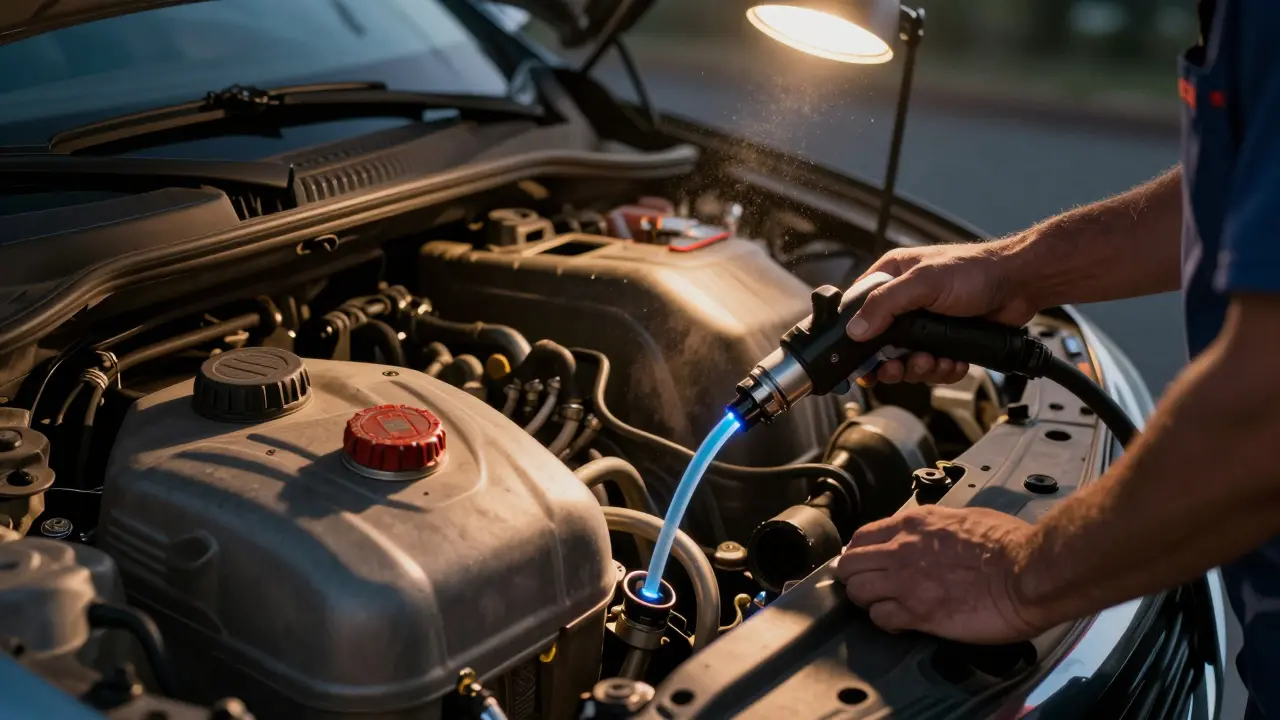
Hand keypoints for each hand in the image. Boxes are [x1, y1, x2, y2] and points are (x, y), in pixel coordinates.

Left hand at [833, 505, 1047, 643]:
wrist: (1027, 571)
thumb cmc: (1007, 543)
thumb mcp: (963, 518)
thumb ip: (934, 528)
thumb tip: (927, 537)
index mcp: (913, 524)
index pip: (862, 537)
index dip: (859, 553)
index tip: (865, 564)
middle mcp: (900, 550)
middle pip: (849, 566)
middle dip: (853, 577)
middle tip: (868, 587)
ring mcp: (906, 582)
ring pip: (857, 592)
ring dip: (866, 601)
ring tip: (882, 605)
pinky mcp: (919, 613)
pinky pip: (880, 619)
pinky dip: (884, 623)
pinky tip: (899, 623)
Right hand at [848, 241, 1038, 385]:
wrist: (1020, 284)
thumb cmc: (976, 270)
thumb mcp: (924, 283)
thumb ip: (886, 304)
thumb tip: (855, 330)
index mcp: (891, 277)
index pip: (858, 309)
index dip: (855, 336)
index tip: (857, 359)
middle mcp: (905, 302)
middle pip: (880, 344)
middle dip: (890, 362)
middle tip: (897, 368)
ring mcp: (925, 324)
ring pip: (906, 360)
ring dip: (918, 368)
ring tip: (932, 362)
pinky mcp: (945, 341)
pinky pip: (933, 366)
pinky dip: (942, 370)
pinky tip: (952, 361)